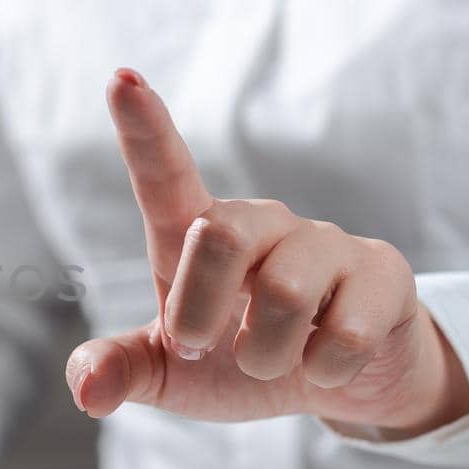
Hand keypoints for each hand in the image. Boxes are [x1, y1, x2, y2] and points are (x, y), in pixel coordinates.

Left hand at [65, 69, 468, 438]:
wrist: (338, 383)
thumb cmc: (238, 362)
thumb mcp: (171, 376)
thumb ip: (121, 370)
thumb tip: (85, 389)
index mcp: (199, 236)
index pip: (166, 175)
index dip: (143, 129)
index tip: (121, 80)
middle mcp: (261, 223)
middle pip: (219, 235)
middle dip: (197, 310)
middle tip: (197, 348)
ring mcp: (326, 242)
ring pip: (286, 292)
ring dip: (266, 356)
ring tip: (270, 362)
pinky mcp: (383, 271)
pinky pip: (347, 331)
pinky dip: (324, 370)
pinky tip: (327, 364)